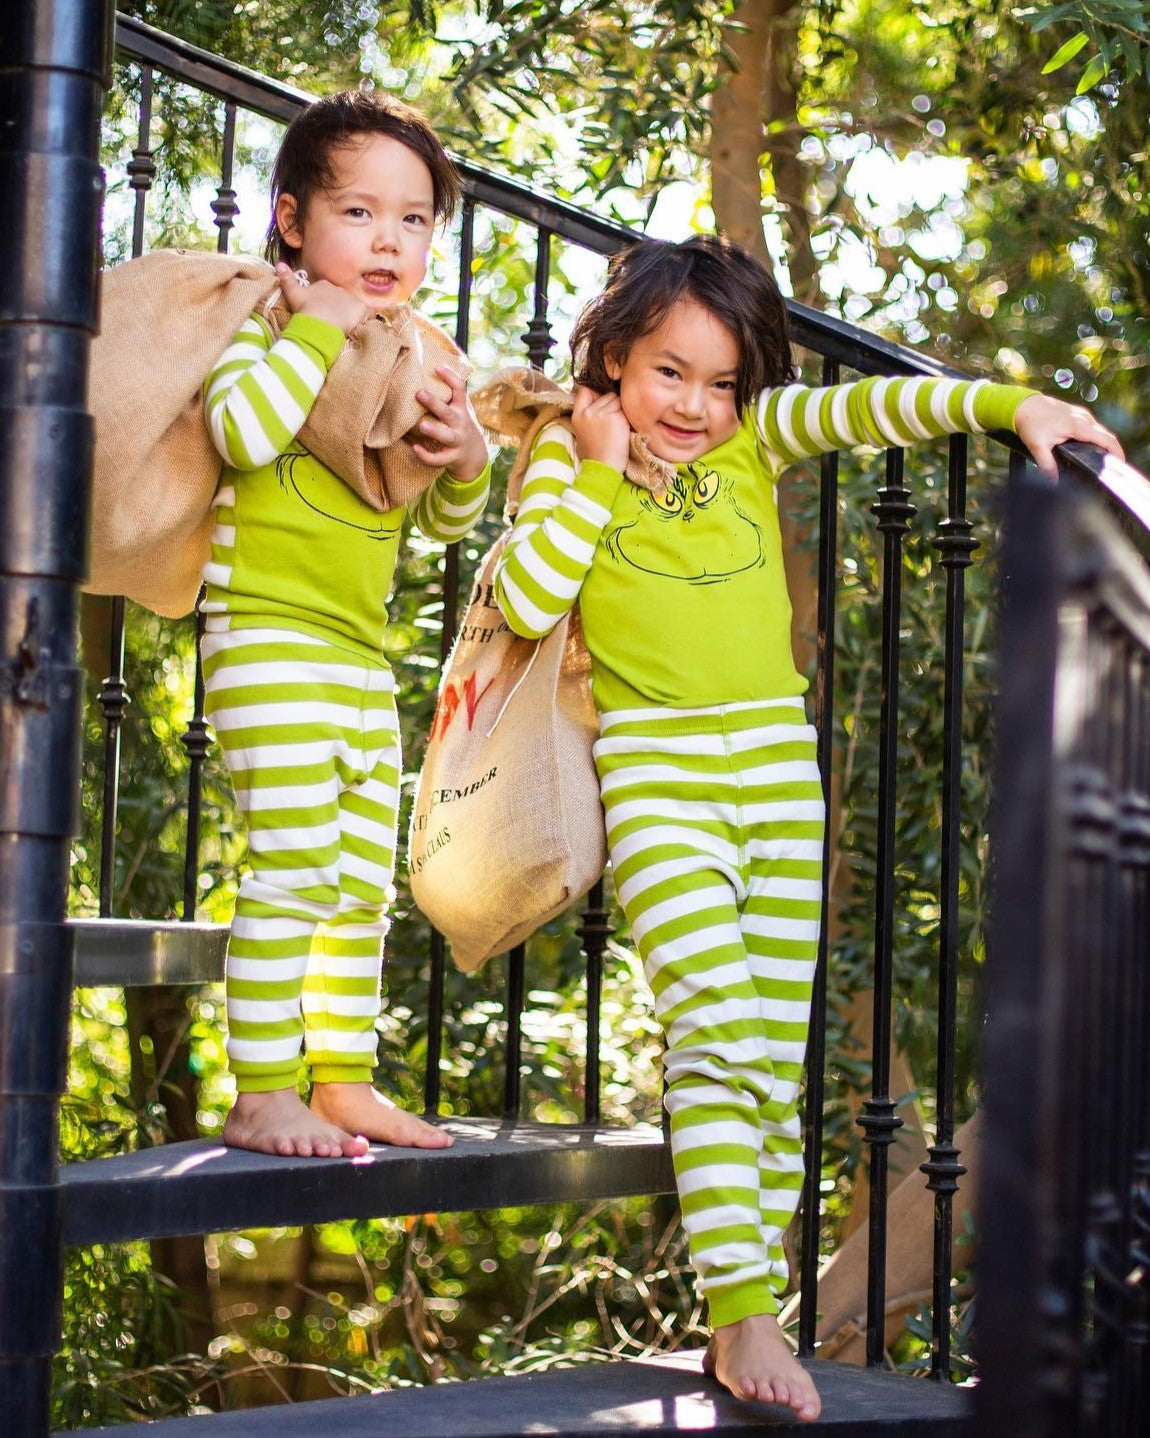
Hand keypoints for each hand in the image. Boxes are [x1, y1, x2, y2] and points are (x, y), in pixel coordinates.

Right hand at [274, 262, 368, 335]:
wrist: (319, 321)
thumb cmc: (305, 309)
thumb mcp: (292, 293)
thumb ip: (286, 278)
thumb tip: (278, 264)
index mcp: (324, 284)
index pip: (327, 292)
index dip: (325, 303)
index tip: (322, 313)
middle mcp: (338, 289)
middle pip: (341, 299)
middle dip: (339, 308)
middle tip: (334, 322)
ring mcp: (351, 298)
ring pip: (354, 305)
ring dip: (352, 313)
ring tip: (347, 325)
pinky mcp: (361, 309)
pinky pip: (369, 311)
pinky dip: (369, 316)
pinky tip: (366, 322)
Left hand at [413, 367, 488, 482]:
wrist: (476, 456)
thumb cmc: (461, 426)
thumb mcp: (461, 409)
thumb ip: (449, 395)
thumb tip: (428, 368)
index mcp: (461, 408)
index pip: (459, 389)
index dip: (450, 377)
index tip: (437, 367)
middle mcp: (461, 423)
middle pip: (448, 412)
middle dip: (434, 403)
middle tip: (419, 393)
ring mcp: (458, 441)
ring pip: (446, 436)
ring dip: (434, 430)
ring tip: (422, 425)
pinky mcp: (453, 457)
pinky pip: (440, 459)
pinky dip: (427, 456)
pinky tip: (415, 449)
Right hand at [571, 384, 630, 472]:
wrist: (604, 468)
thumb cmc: (594, 455)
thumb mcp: (581, 434)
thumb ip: (586, 417)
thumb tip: (595, 401)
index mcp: (577, 415)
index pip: (585, 391)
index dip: (594, 393)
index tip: (600, 401)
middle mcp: (588, 412)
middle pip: (605, 395)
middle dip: (611, 404)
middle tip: (611, 421)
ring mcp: (602, 414)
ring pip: (616, 400)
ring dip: (620, 410)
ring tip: (617, 427)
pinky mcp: (617, 418)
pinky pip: (624, 410)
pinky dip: (626, 418)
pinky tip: (623, 430)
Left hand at [1014, 393, 1124, 476]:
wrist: (1023, 404)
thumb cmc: (1030, 423)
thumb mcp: (1037, 447)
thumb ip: (1047, 466)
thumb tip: (1054, 482)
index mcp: (1079, 425)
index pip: (1106, 439)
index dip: (1116, 452)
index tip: (1120, 464)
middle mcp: (1084, 418)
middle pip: (1106, 435)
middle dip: (1112, 450)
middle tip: (1112, 467)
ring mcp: (1082, 414)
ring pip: (1100, 430)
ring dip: (1104, 443)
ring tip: (1103, 460)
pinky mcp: (1077, 413)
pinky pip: (1092, 426)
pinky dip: (1096, 437)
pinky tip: (1090, 448)